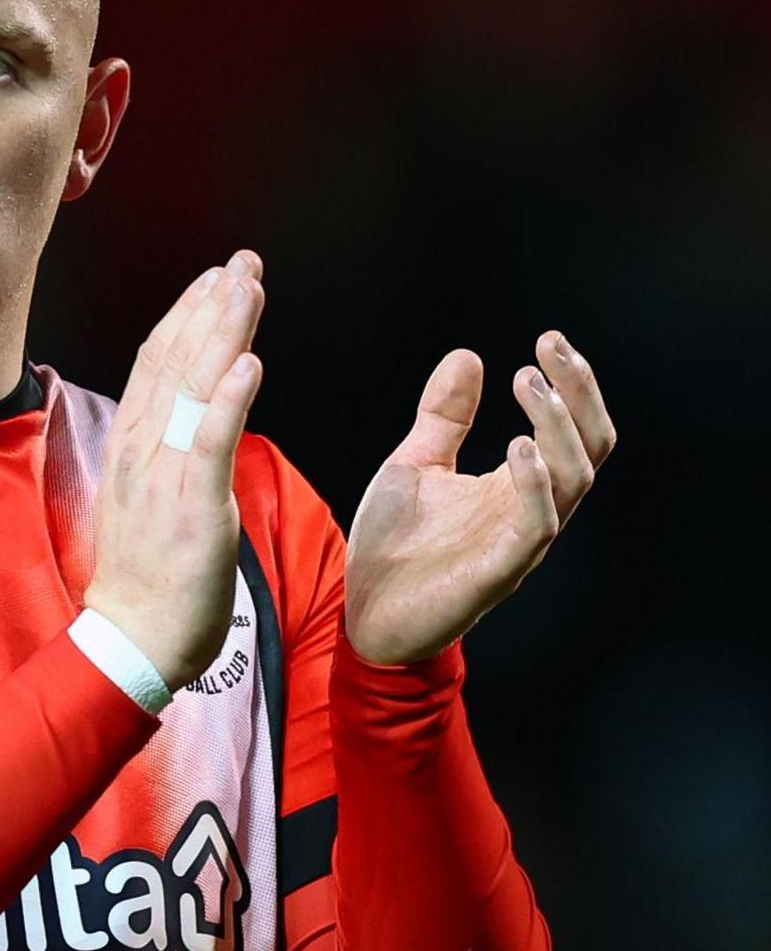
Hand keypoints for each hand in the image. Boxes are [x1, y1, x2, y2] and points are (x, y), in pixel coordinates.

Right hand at [83, 250, 266, 687]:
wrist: (136, 636)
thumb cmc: (149, 575)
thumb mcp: (150, 497)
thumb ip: (167, 452)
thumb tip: (188, 420)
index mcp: (135, 444)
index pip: (157, 363)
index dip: (186, 315)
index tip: (213, 278)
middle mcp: (144, 447)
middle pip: (176, 359)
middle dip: (210, 306)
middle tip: (242, 262)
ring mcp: (165, 472)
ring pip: (194, 386)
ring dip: (222, 331)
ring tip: (246, 287)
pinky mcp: (192, 503)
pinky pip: (212, 441)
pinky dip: (231, 399)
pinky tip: (251, 363)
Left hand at [344, 331, 616, 665]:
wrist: (362, 611)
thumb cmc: (395, 545)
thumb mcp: (416, 463)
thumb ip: (444, 416)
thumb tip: (468, 355)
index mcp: (516, 485)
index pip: (571, 429)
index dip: (571, 384)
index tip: (548, 339)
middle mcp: (530, 510)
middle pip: (589, 447)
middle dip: (578, 394)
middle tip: (549, 349)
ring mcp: (518, 542)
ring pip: (573, 480)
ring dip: (556, 426)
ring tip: (529, 384)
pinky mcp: (497, 570)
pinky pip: (537, 525)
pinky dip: (535, 483)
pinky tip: (519, 447)